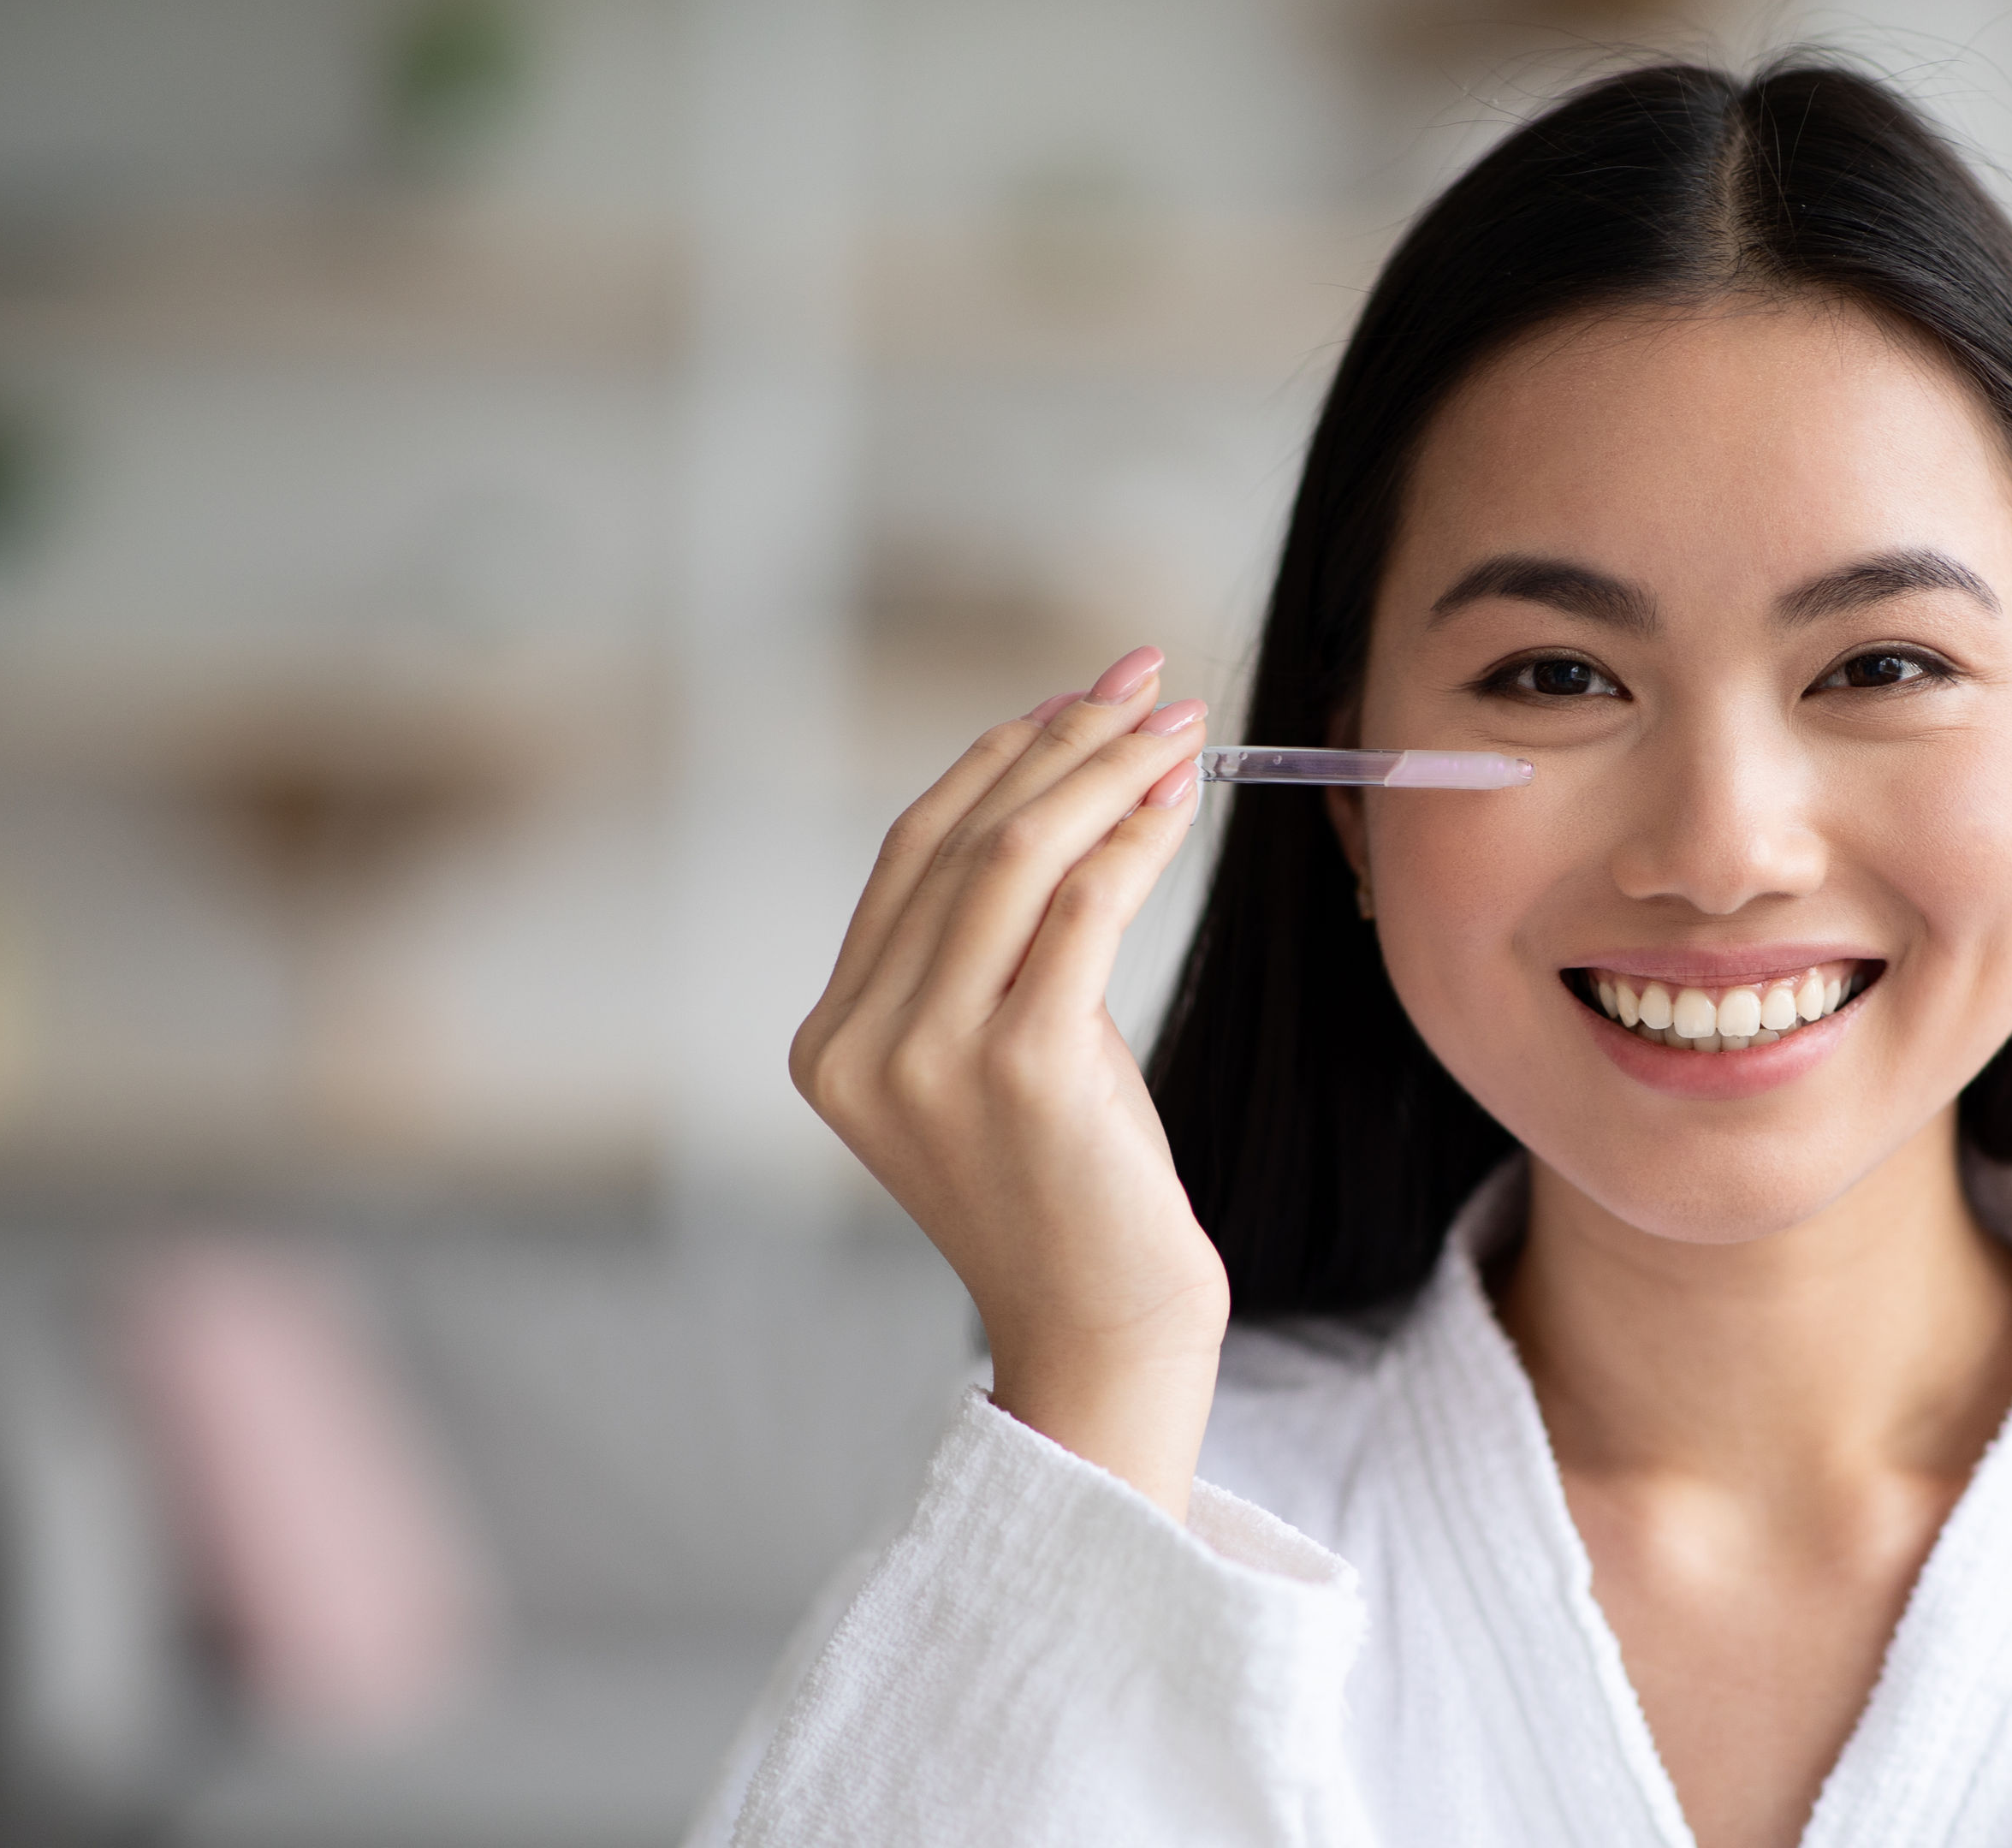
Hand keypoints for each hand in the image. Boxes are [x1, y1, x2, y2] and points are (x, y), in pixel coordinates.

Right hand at [793, 644, 1223, 1517]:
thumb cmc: (1075, 1193)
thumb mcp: (1009, 1053)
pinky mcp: (1019, 1069)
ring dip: (1106, 770)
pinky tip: (1182, 796)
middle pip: (959, 838)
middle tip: (1142, 677)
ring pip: (1015, 859)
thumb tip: (1068, 789)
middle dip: (1059, 739)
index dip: (999, 756)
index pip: (909, 854)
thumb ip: (1000, 948)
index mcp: (829, 1040)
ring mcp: (928, 1059)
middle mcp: (857, 1045)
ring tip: (1177, 719)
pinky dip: (1136, 836)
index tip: (1080, 694)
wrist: (1105, 1334)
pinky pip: (1083, 910)